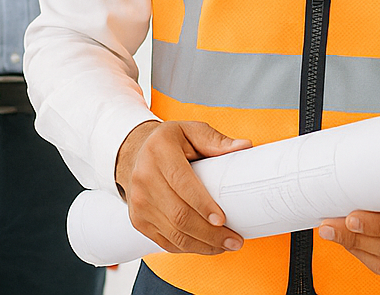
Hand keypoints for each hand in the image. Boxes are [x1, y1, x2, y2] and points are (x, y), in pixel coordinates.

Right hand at [115, 120, 251, 254]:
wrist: (135, 154)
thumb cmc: (168, 143)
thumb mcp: (190, 131)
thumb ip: (216, 141)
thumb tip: (244, 147)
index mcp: (159, 151)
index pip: (182, 183)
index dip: (203, 205)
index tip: (222, 220)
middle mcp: (144, 178)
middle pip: (179, 215)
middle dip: (210, 233)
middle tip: (234, 240)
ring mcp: (139, 202)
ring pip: (173, 234)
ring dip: (203, 245)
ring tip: (226, 245)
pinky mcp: (139, 220)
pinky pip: (165, 242)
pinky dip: (189, 248)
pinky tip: (207, 246)